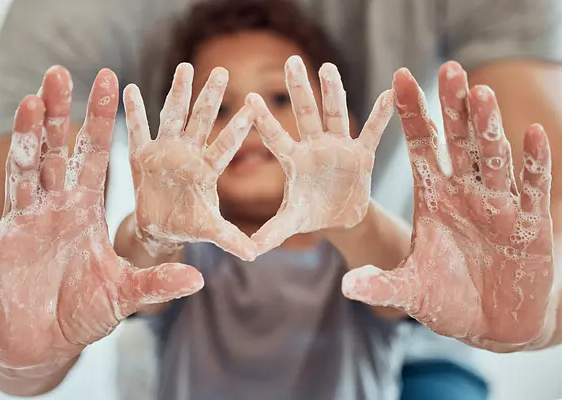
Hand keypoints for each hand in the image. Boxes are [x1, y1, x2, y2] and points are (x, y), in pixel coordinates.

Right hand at [0, 67, 202, 370]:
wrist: (43, 343)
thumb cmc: (84, 312)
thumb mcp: (124, 294)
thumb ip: (157, 283)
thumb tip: (199, 277)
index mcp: (86, 211)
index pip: (95, 157)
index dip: (100, 121)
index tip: (109, 81)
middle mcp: (55, 209)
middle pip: (55, 153)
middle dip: (57, 116)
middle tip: (60, 74)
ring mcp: (23, 224)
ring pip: (22, 173)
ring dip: (24, 140)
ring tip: (29, 101)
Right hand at [124, 63, 256, 260]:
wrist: (160, 227)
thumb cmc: (188, 225)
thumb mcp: (209, 230)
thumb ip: (230, 238)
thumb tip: (256, 254)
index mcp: (207, 170)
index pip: (225, 146)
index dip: (237, 128)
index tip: (253, 106)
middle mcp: (189, 155)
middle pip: (201, 121)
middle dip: (210, 96)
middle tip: (221, 70)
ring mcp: (165, 151)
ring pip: (172, 116)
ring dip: (177, 92)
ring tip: (185, 66)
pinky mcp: (141, 155)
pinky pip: (136, 130)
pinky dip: (133, 111)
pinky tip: (127, 88)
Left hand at [247, 56, 393, 253]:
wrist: (339, 217)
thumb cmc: (311, 214)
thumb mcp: (291, 222)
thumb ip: (271, 232)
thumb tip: (248, 251)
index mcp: (294, 161)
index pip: (276, 138)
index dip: (264, 121)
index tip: (249, 99)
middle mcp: (315, 148)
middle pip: (305, 114)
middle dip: (299, 89)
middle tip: (290, 61)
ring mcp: (339, 148)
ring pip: (335, 115)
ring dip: (333, 93)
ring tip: (328, 67)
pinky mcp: (362, 155)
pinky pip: (372, 133)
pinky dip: (381, 116)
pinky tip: (390, 93)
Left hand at [343, 62, 555, 351]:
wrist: (492, 325)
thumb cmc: (447, 300)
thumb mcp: (409, 291)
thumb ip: (380, 285)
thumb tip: (346, 286)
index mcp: (433, 199)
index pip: (420, 147)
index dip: (411, 114)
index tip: (399, 77)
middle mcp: (464, 194)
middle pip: (457, 142)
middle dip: (452, 107)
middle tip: (447, 69)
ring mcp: (498, 206)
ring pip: (493, 157)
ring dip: (488, 127)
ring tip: (480, 94)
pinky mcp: (529, 224)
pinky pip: (532, 188)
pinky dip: (533, 163)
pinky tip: (532, 135)